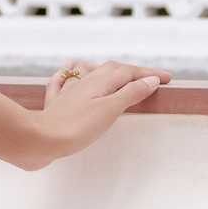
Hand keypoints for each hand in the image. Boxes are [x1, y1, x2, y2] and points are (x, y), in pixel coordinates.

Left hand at [24, 59, 168, 164]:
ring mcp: (67, 92)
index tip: (167, 79)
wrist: (40, 139)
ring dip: (103, 69)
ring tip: (114, 72)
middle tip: (149, 78)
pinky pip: (61, 81)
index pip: (129, 72)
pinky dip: (68, 73)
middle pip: (110, 69)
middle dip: (132, 72)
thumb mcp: (110, 110)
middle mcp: (83, 82)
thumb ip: (130, 93)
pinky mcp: (54, 104)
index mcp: (99, 82)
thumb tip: (149, 80)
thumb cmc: (77, 127)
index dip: (149, 74)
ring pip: (87, 71)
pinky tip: (68, 68)